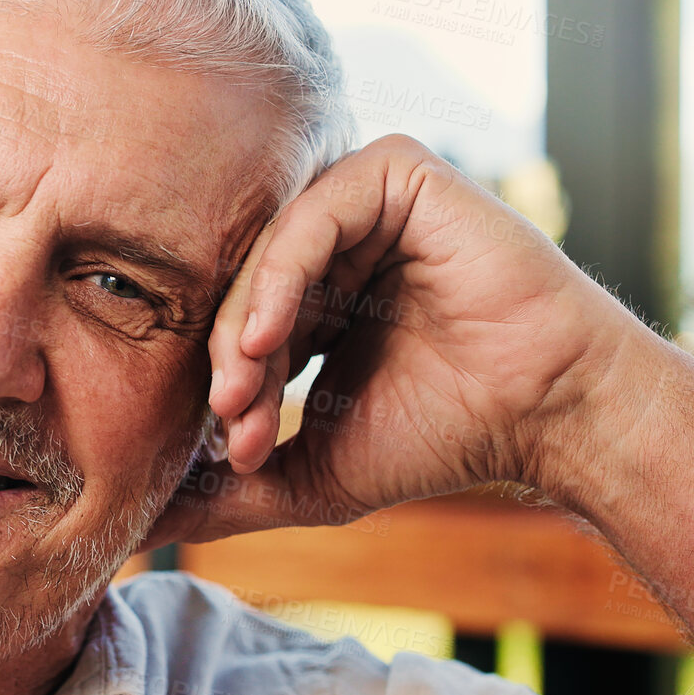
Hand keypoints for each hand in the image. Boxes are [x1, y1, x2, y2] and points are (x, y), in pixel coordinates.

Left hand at [142, 134, 644, 548]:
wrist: (549, 415)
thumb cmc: (447, 438)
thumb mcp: (314, 474)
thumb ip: (232, 491)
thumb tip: (144, 524)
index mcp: (316, 295)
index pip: (232, 323)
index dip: (221, 386)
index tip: (227, 452)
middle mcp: (336, 240)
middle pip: (240, 285)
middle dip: (226, 363)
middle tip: (230, 425)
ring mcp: (365, 201)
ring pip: (266, 252)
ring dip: (242, 329)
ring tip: (240, 392)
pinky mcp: (398, 170)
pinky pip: (311, 214)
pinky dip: (278, 277)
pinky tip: (264, 340)